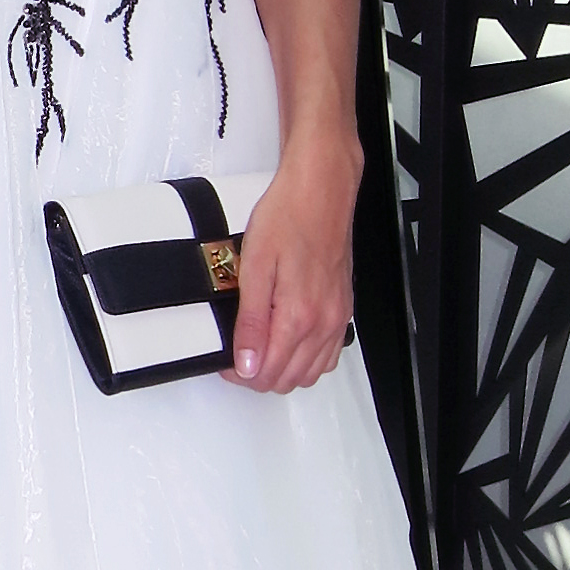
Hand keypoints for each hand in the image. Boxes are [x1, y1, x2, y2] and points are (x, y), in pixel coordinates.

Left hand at [227, 134, 361, 394]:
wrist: (321, 190)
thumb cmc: (288, 216)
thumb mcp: (254, 267)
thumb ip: (251, 322)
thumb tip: (246, 363)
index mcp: (298, 315)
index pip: (266, 372)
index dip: (239, 373)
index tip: (226, 359)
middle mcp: (323, 323)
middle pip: (288, 379)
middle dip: (258, 375)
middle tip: (238, 354)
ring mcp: (337, 318)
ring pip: (310, 374)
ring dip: (283, 371)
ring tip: (260, 348)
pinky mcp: (344, 309)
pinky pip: (328, 355)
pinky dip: (307, 361)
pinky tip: (289, 343)